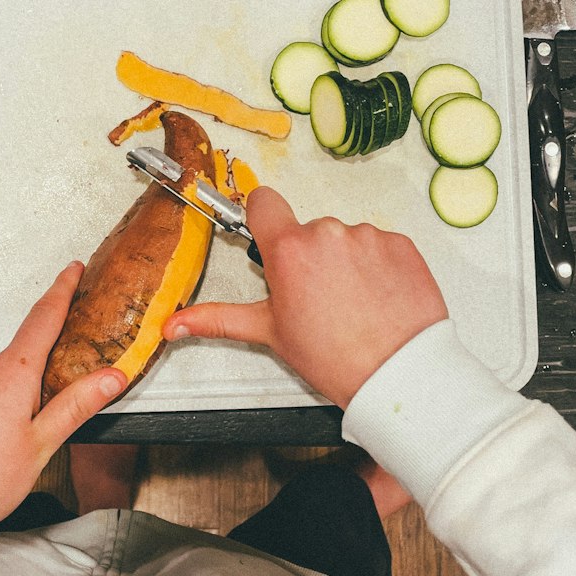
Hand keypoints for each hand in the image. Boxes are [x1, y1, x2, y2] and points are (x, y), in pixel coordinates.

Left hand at [0, 262, 125, 529]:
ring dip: (27, 387)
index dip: (63, 288)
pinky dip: (5, 397)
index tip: (74, 269)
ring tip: (36, 426)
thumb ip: (77, 405)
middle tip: (73, 379)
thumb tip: (111, 377)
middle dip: (53, 360)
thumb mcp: (40, 445)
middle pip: (29, 347)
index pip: (44, 315)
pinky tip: (7, 430)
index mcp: (12, 371)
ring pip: (8, 372)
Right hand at [163, 187, 447, 408]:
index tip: (268, 235)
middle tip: (316, 296)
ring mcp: (367, 236)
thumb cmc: (336, 358)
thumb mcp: (271, 334)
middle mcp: (328, 233)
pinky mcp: (400, 244)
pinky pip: (380, 245)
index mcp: (289, 250)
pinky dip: (377, 266)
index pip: (263, 202)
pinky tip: (376, 297)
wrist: (398, 374)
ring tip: (351, 301)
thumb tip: (175, 324)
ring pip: (344, 238)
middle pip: (306, 229)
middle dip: (308, 256)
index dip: (263, 217)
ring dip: (344, 261)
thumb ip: (218, 320)